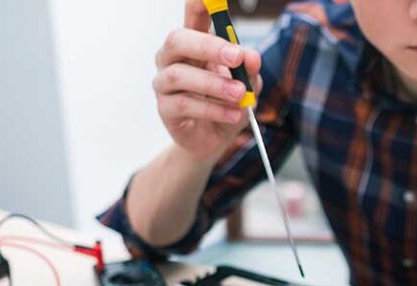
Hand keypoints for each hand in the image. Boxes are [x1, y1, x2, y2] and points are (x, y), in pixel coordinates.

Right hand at [153, 0, 262, 160]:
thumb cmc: (227, 104)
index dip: (199, 3)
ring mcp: (165, 82)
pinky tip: (233, 114)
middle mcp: (173, 58)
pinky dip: (213, 109)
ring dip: (215, 84)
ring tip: (240, 95)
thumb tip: (251, 56)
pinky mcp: (165, 109)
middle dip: (209, 46)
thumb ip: (249, 70)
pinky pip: (184, 104)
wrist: (214, 141)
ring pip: (180, 75)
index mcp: (194, 44)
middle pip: (178, 40)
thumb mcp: (248, 86)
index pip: (192, 15)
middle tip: (236, 57)